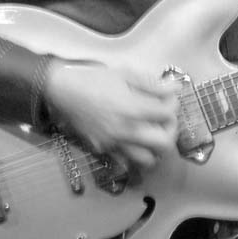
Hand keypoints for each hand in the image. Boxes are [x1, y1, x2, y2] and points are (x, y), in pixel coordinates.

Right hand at [42, 60, 178, 169]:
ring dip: (155, 148)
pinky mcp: (103, 151)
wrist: (62, 91)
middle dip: (170, 130)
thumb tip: (175, 88)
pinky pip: (126, 164)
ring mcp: (114, 144)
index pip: (168, 113)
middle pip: (165, 144)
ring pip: (148, 160)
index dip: (173, 104)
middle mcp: (127, 131)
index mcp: (134, 108)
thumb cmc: (94, 79)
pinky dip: (134, 157)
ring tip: (152, 133)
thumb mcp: (125, 74)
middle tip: (164, 120)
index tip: (168, 98)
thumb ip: (152, 83)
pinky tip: (133, 142)